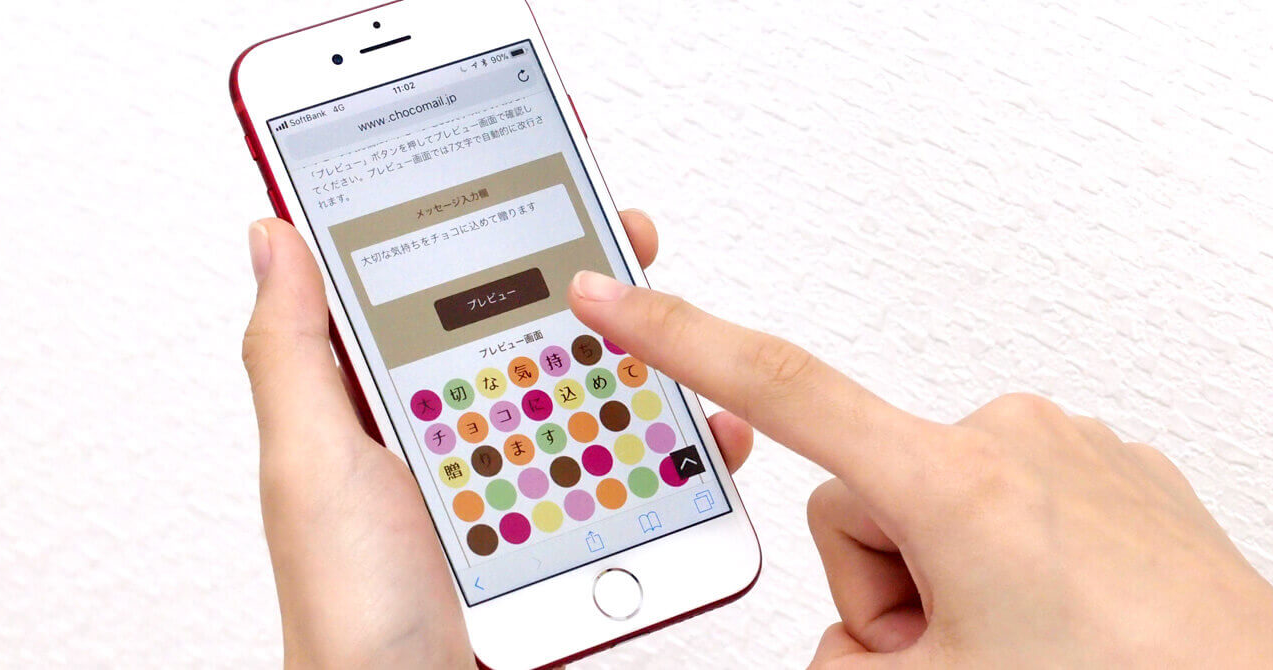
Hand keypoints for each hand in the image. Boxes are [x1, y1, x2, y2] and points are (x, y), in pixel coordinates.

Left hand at [242, 211, 754, 667]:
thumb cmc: (345, 609)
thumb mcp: (309, 464)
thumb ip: (292, 351)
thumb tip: (274, 236)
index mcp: (382, 408)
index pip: (431, 291)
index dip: (476, 226)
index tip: (526, 177)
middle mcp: (451, 436)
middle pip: (525, 335)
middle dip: (581, 284)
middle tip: (621, 243)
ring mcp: (512, 482)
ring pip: (586, 398)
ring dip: (640, 362)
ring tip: (673, 333)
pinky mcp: (561, 531)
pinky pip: (625, 475)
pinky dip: (673, 451)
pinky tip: (701, 434)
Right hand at [567, 258, 1272, 666]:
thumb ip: (842, 659)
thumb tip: (851, 643)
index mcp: (952, 483)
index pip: (779, 387)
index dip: (679, 339)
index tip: (614, 301)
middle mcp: (1008, 440)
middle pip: (861, 499)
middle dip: (882, 582)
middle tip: (949, 651)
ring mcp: (1064, 448)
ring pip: (934, 501)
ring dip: (949, 577)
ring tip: (1019, 639)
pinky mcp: (1105, 466)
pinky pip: (1007, 497)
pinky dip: (1009, 557)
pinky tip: (1060, 612)